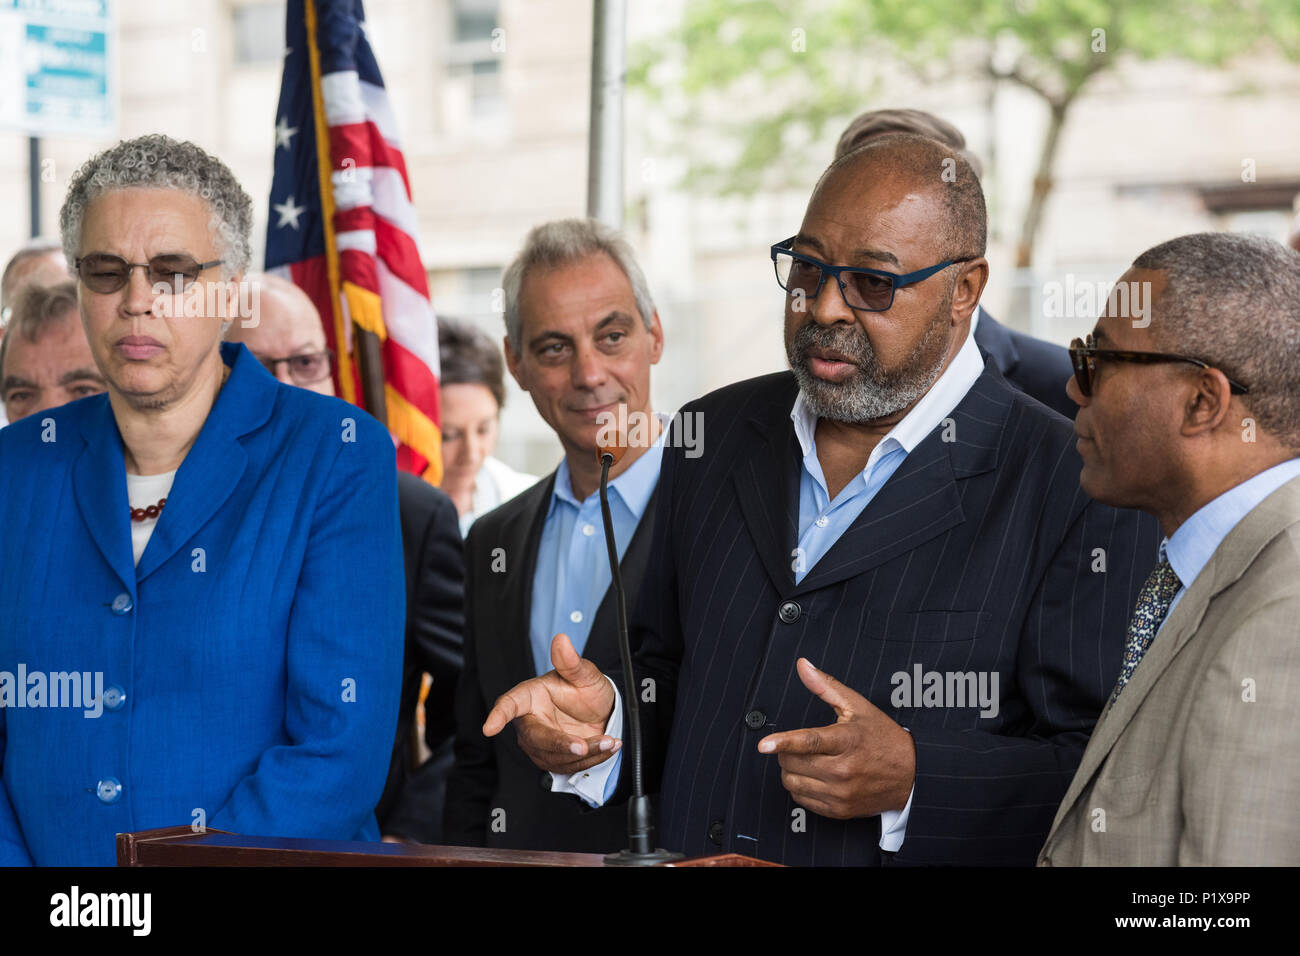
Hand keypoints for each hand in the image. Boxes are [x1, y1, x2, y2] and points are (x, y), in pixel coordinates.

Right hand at [482, 633, 620, 773]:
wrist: (603, 713)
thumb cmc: (587, 690)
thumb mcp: (585, 674)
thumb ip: (571, 661)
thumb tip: (561, 640)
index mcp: (530, 695)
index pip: (510, 703)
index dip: (499, 715)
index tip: (489, 728)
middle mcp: (531, 720)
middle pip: (535, 737)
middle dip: (560, 744)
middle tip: (582, 746)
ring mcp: (540, 742)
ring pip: (554, 756)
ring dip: (584, 754)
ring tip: (608, 741)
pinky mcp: (553, 758)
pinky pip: (568, 766)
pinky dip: (590, 760)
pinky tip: (606, 747)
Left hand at [758, 658, 914, 819]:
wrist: (911, 775)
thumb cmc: (883, 738)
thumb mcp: (857, 707)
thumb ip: (826, 685)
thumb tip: (804, 666)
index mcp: (847, 741)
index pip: (809, 742)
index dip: (783, 743)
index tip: (764, 745)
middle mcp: (843, 770)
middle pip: (793, 762)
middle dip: (786, 750)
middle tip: (799, 745)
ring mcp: (841, 793)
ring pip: (792, 782)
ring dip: (790, 769)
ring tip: (806, 759)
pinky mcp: (838, 810)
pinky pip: (801, 799)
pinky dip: (799, 786)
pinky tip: (813, 776)